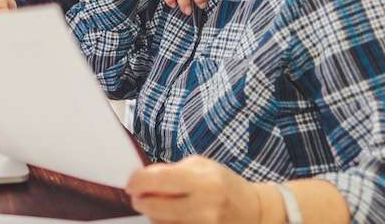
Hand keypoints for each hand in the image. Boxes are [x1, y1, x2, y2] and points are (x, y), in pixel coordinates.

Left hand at [126, 155, 266, 223]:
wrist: (252, 212)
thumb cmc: (224, 184)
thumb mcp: (201, 166)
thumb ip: (171, 171)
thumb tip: (141, 179)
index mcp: (204, 181)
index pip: (159, 180)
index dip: (138, 181)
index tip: (131, 182)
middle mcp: (204, 207)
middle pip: (154, 208)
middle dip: (141, 200)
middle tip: (138, 195)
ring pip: (159, 223)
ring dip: (153, 213)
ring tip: (161, 203)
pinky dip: (165, 223)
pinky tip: (172, 215)